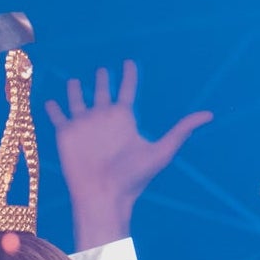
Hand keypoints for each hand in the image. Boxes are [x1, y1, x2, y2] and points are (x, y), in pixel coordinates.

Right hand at [42, 65, 210, 245]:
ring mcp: (83, 126)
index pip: (127, 89)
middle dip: (102, 79)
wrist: (103, 197)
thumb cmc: (133, 179)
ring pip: (78, 100)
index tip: (130, 62)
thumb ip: (182, 130)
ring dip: (76, 90)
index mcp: (125, 119)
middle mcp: (104, 119)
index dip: (129, 75)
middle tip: (103, 68)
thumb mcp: (162, 151)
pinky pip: (57, 116)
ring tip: (74, 80)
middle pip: (102, 91)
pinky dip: (52, 108)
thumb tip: (210, 115)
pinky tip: (50, 100)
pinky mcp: (65, 135)